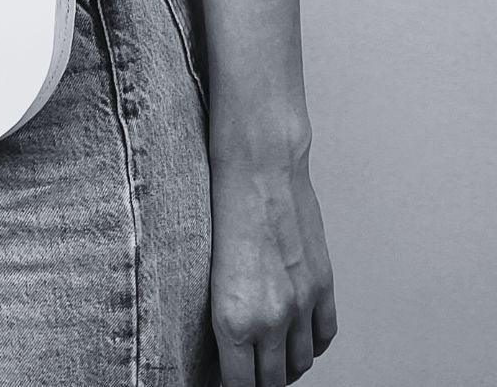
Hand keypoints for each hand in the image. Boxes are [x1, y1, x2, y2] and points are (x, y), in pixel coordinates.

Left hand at [209, 148, 336, 386]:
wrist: (258, 169)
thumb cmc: (222, 209)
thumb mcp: (208, 273)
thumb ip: (224, 315)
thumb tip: (227, 345)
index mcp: (233, 320)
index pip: (239, 386)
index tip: (229, 384)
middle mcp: (270, 319)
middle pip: (271, 383)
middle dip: (259, 384)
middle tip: (247, 376)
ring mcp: (301, 304)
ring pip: (300, 365)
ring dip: (286, 370)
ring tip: (272, 365)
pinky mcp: (322, 285)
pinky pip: (324, 336)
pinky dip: (313, 347)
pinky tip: (300, 344)